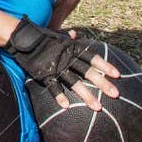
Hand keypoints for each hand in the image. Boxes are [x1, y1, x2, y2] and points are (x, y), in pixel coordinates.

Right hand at [4, 19, 119, 109]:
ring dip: (87, 95)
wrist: (23, 38)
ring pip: (75, 83)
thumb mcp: (56, 35)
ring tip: (98, 107)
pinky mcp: (44, 74)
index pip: (93, 58)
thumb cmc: (41, 37)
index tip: (117, 74)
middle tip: (116, 94)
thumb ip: (67, 37)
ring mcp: (56, 67)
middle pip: (89, 72)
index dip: (105, 66)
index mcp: (72, 49)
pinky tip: (66, 107)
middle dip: (103, 84)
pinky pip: (54, 87)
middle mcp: (68, 59)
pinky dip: (59, 97)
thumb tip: (75, 34)